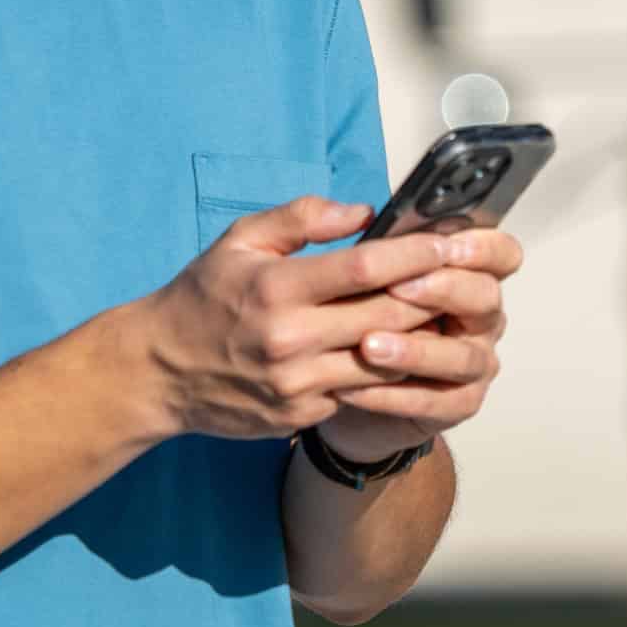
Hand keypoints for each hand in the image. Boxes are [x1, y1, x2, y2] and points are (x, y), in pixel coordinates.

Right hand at [133, 200, 487, 442]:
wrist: (158, 372)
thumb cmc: (202, 297)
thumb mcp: (240, 240)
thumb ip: (301, 218)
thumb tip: (362, 211)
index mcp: (277, 288)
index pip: (365, 268)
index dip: (415, 255)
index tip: (449, 243)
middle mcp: (291, 339)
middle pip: (388, 318)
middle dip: (434, 298)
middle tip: (468, 279)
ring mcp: (298, 384)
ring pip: (385, 363)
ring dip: (422, 341)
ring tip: (449, 317)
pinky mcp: (302, 415)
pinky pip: (362, 393)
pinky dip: (389, 372)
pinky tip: (410, 355)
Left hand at [321, 223, 523, 457]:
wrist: (339, 387)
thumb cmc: (352, 319)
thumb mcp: (343, 271)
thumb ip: (351, 238)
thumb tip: (359, 214)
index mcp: (465, 274)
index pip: (500, 253)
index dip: (483, 247)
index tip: (445, 245)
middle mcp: (479, 317)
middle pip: (486, 297)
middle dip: (445, 290)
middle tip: (399, 288)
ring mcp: (473, 362)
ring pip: (462, 355)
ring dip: (416, 350)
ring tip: (367, 345)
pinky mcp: (456, 403)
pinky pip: (436, 402)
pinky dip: (394, 396)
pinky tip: (353, 388)